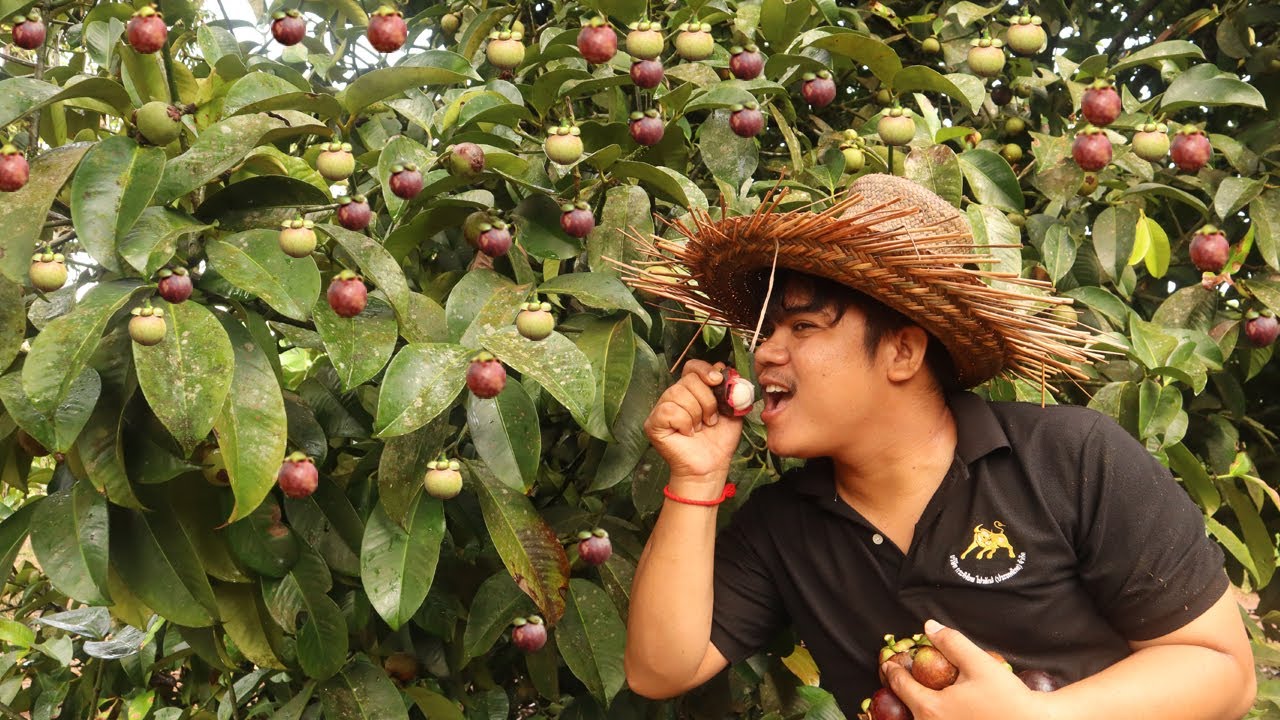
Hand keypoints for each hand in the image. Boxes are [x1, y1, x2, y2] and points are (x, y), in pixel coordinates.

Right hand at [643, 360, 743, 479]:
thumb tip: (724, 368)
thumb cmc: (719, 441)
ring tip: (699, 428)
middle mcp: (674, 396)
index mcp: (692, 390)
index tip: (718, 381)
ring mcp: (661, 409)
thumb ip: (731, 390)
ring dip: (696, 414)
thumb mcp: (732, 411)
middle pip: (688, 380)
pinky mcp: (653, 423)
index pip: (692, 366)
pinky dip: (684, 423)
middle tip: (710, 420)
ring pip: (678, 393)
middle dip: (707, 401)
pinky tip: (687, 434)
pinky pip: (669, 411)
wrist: (711, 467)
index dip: (705, 370)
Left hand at [881, 620, 1050, 719]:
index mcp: (930, 708)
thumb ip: (951, 642)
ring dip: (915, 706)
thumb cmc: (1008, 699)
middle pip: (905, 707)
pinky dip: (929, 716)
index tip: (889, 663)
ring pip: (918, 719)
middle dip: (900, 690)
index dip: (893, 671)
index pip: (900, 686)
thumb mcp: (978, 663)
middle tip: (899, 675)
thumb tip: (929, 627)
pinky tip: (941, 707)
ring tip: (917, 691)